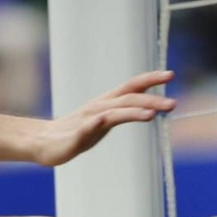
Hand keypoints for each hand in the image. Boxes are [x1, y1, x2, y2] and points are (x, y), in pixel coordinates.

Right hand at [32, 69, 174, 166]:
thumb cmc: (75, 132)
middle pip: (128, 99)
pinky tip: (104, 121)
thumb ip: (122, 113)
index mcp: (107, 103)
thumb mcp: (103, 120)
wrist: (44, 142)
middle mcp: (99, 107)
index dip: (150, 79)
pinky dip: (97, 123)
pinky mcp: (77, 135)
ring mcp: (87, 120)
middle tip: (173, 104)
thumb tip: (149, 110)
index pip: (132, 86)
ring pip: (113, 113)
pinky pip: (87, 128)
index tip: (170, 74)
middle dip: (151, 99)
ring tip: (152, 114)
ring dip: (133, 112)